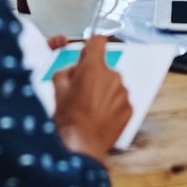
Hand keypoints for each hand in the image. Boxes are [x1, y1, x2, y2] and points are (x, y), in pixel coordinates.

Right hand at [51, 34, 131, 161]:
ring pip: (112, 84)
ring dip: (103, 91)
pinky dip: (111, 105)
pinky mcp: (129, 108)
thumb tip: (72, 70)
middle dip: (94, 75)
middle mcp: (112, 76)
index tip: (90, 49)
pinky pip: (119, 100)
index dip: (92, 44)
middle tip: (81, 91)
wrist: (83, 144)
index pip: (98, 41)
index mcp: (93, 67)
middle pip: (103, 67)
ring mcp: (123, 92)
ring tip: (90, 108)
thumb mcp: (57, 89)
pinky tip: (99, 116)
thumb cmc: (70, 119)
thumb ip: (66, 71)